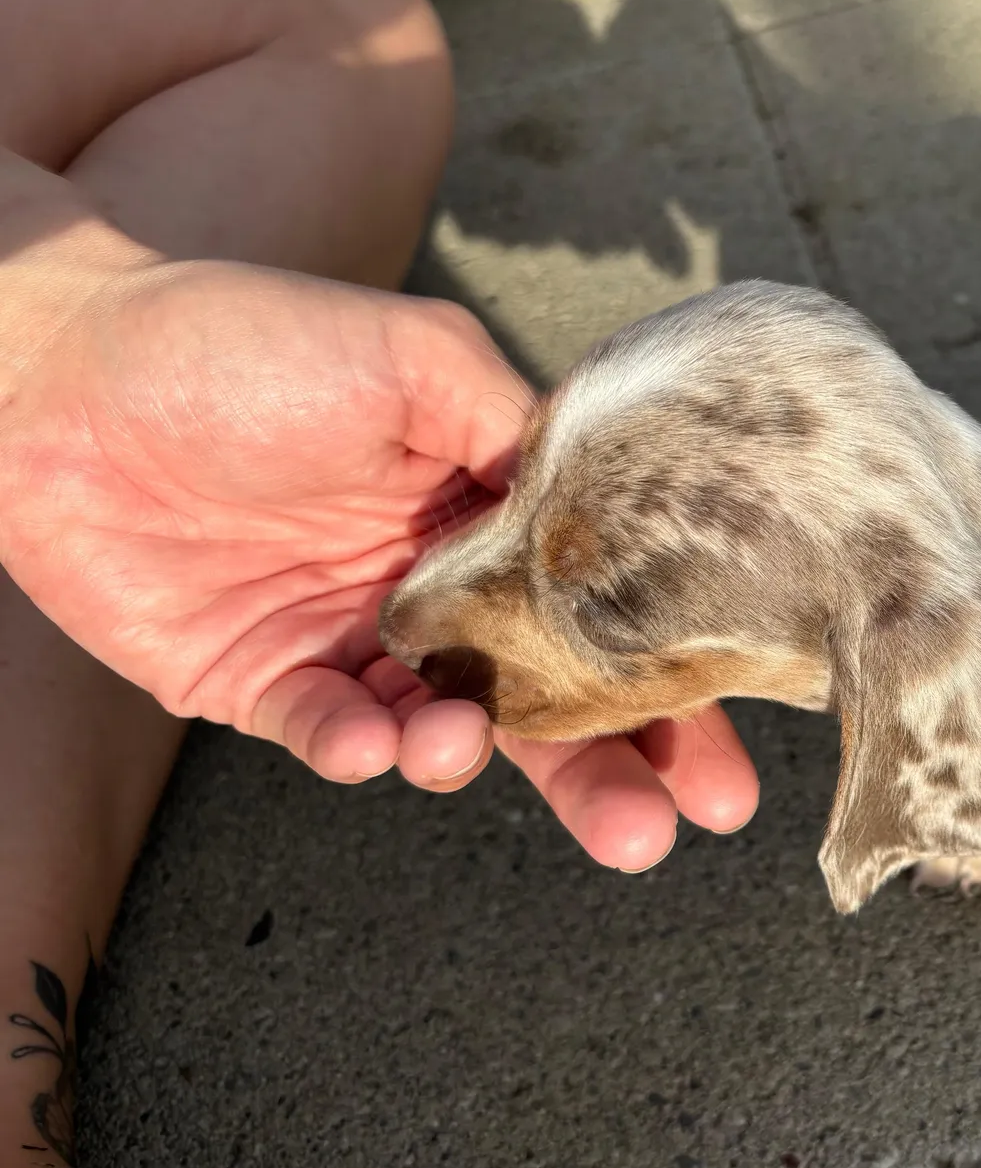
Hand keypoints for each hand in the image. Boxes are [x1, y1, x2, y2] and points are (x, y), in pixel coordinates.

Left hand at [0, 249, 756, 868]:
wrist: (54, 371)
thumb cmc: (239, 337)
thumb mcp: (411, 352)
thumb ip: (514, 424)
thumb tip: (601, 513)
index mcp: (489, 510)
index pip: (603, 607)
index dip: (669, 683)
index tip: (725, 754)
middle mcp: (439, 584)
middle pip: (547, 698)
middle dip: (609, 768)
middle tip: (656, 829)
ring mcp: (355, 639)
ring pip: (450, 733)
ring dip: (474, 756)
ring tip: (463, 744)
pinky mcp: (264, 679)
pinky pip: (333, 735)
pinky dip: (361, 749)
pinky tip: (377, 742)